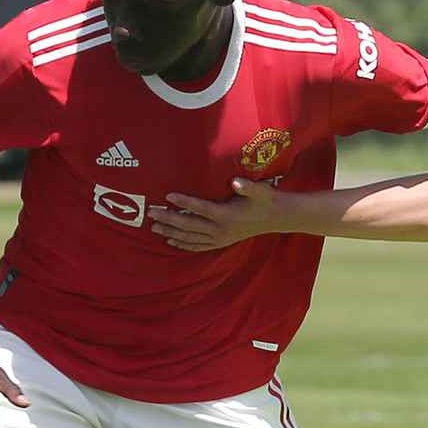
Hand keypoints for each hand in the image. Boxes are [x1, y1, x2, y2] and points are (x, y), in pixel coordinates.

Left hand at [149, 179, 282, 251]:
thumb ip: (248, 186)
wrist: (276, 218)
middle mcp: (220, 229)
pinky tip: (171, 242)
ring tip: (155, 228)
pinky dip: (183, 245)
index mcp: (226, 215)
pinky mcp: (221, 243)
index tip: (167, 195)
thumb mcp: (260, 191)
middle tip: (151, 214)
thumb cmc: (265, 200)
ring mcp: (220, 238)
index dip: (183, 201)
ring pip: (190, 238)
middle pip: (189, 225)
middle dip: (169, 219)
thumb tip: (235, 181)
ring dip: (171, 233)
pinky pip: (198, 246)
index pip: (200, 208)